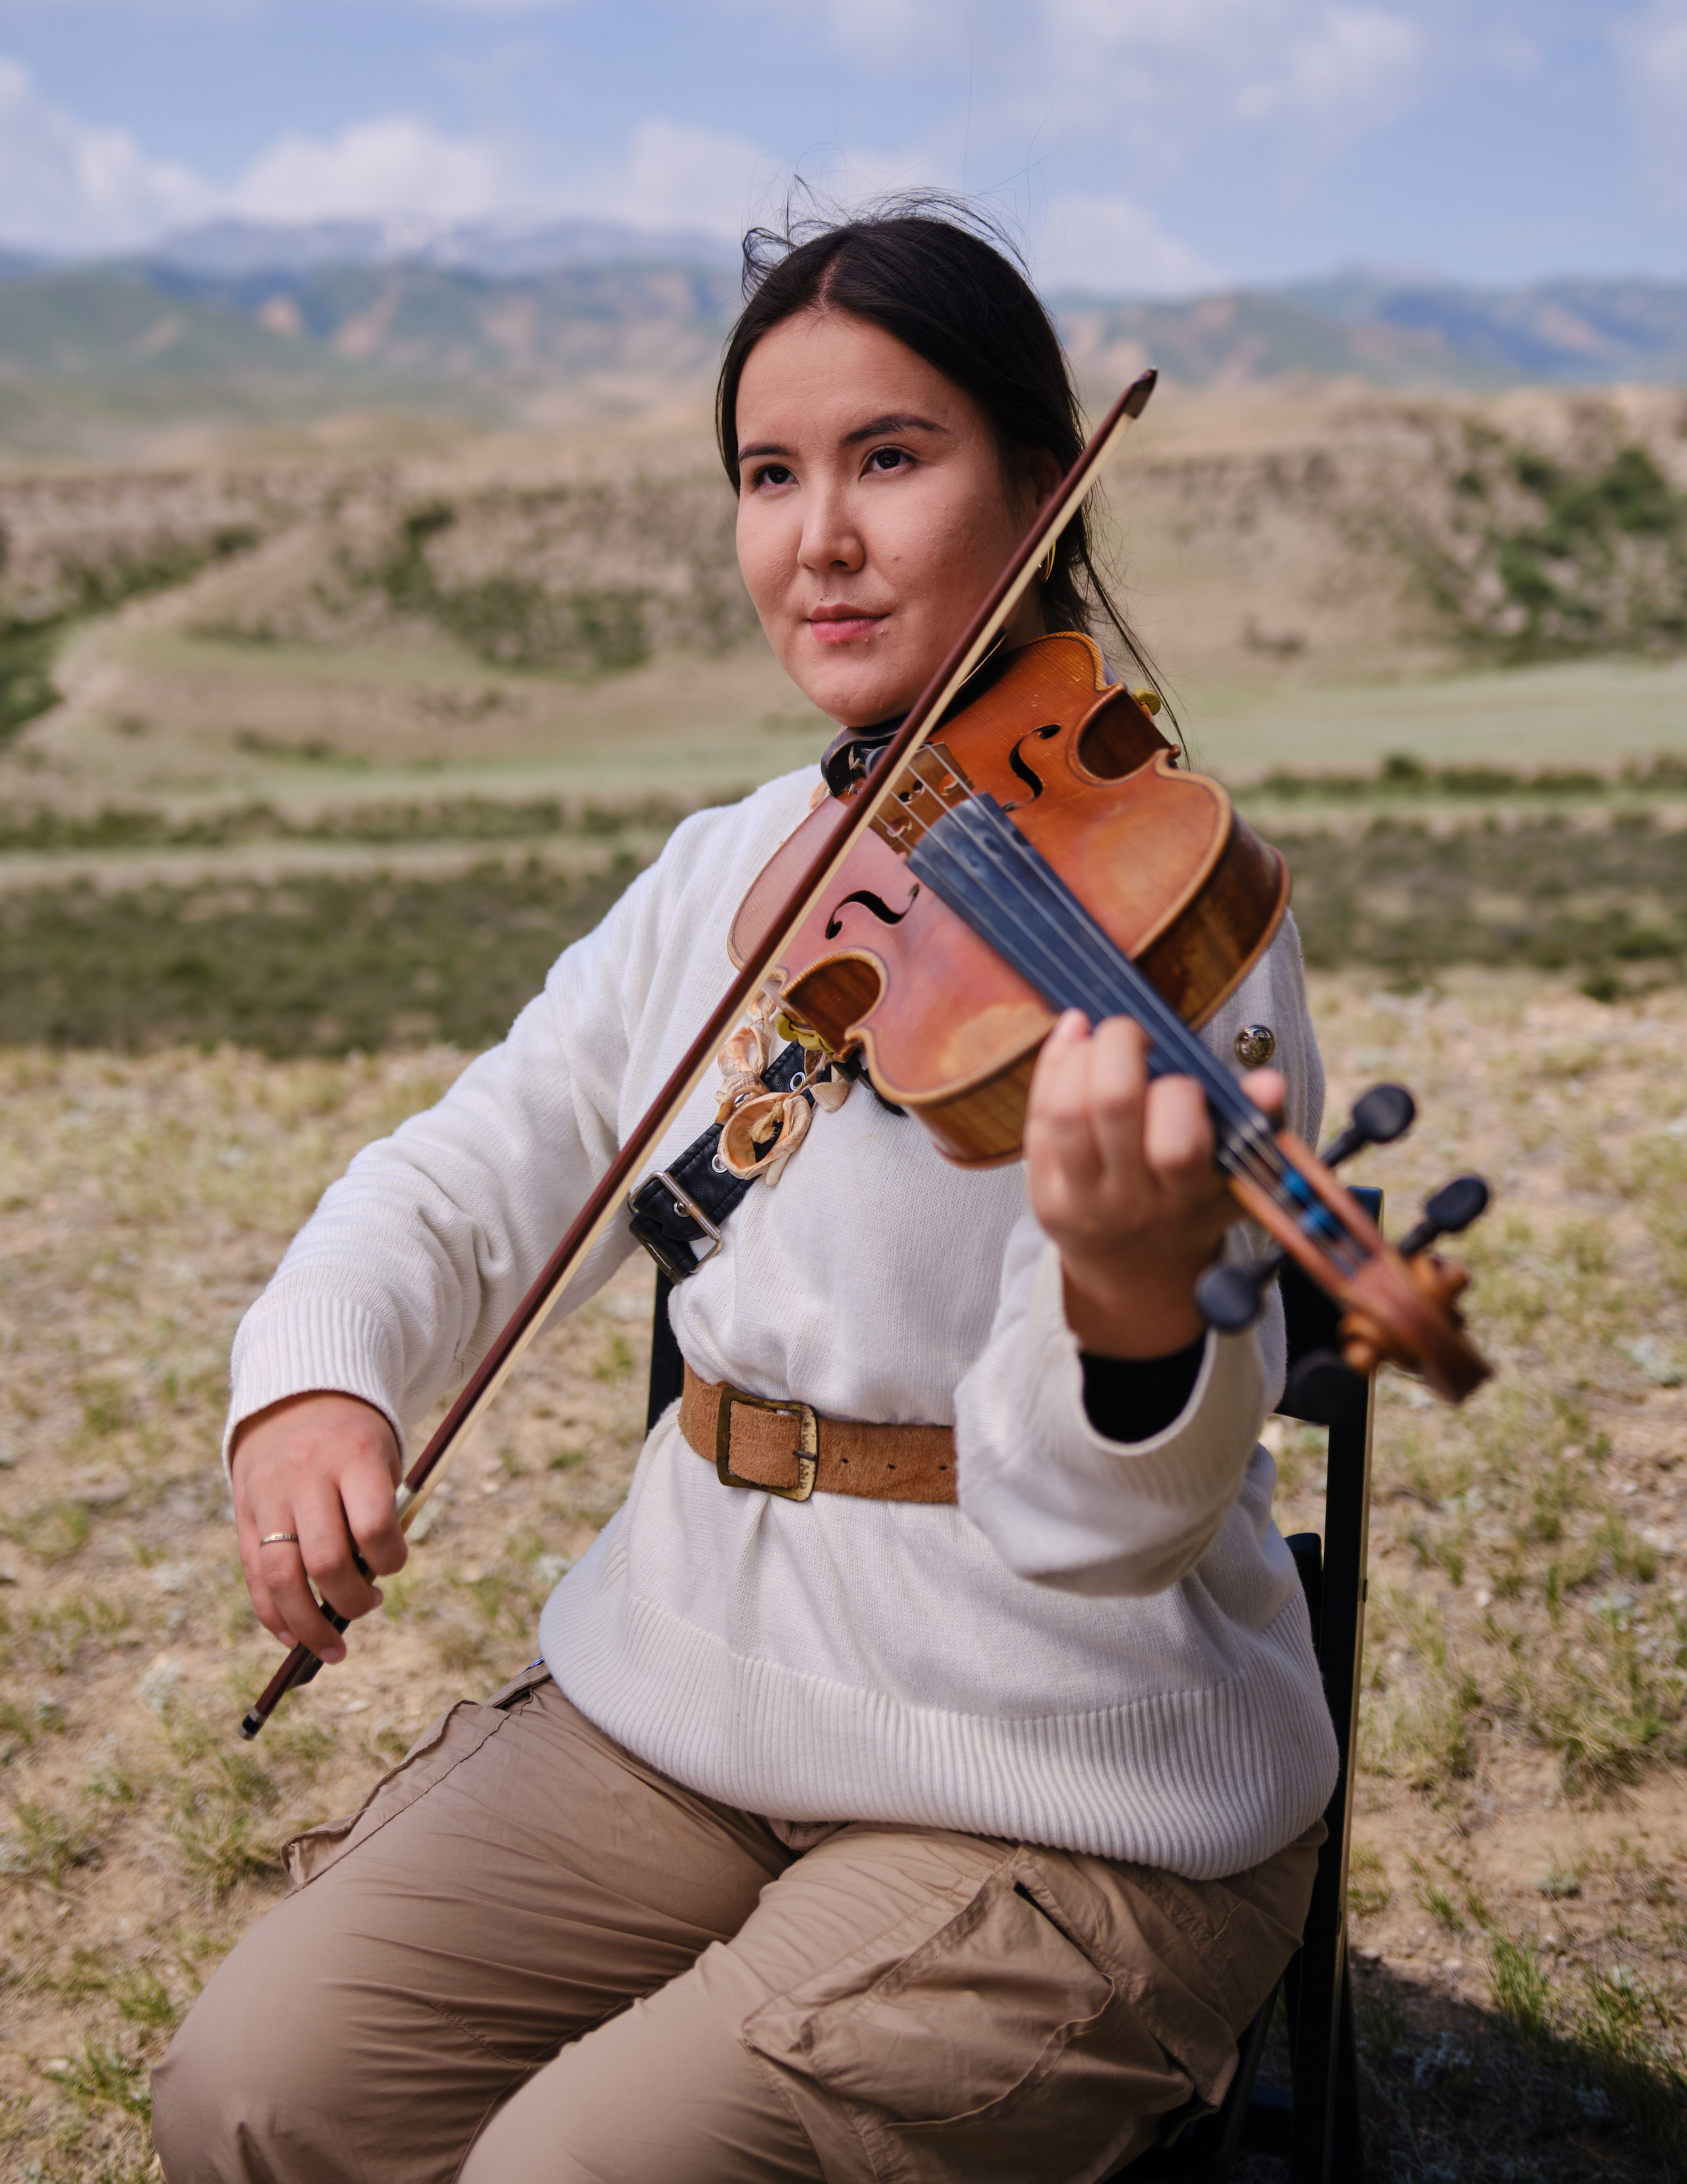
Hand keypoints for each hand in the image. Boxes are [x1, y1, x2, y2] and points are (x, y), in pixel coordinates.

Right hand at [230, 1392, 406, 1662]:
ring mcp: (268, 1496)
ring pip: (280, 1577)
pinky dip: (272, 1615)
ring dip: (308, 1625)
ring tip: (333, 1649)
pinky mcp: (244, 1513)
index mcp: (353, 1456)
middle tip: (368, 1606)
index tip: (393, 1566)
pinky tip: (293, 1637)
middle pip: (324, 1559)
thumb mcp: (382, 1458)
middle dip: (351, 1600)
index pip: (373, 1525)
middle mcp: (305, 1476)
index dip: (390, 1559)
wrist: (297, 1395)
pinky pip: (253, 1575)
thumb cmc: (356, 1441)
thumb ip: (382, 1513)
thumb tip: (372, 1586)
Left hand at [1026, 1011, 1284, 1358]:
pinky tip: (1072, 1041)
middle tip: (1134, 1033)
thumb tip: (1270, 1083)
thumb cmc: (1190, 1205)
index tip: (1181, 1075)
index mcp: (1184, 1199)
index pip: (1178, 1145)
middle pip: (1113, 1107)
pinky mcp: (1042, 1193)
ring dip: (1080, 1056)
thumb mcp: (1233, 1177)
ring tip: (1100, 1042)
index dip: (1178, 1092)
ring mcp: (1079, 1200)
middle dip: (1121, 1047)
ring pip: (1064, 1110)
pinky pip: (1037, 1119)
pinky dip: (1052, 1066)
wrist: (1135, 1269)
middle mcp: (1128, 1203)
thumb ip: (1255, 1126)